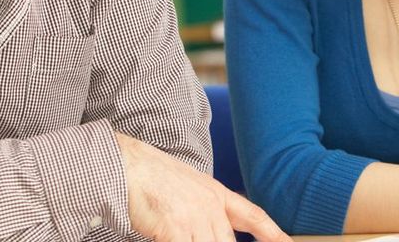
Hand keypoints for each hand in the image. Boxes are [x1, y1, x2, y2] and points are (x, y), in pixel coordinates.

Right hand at [115, 133, 290, 241]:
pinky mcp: (175, 228)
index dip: (272, 232)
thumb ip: (202, 208)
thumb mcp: (186, 187)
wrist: (126, 164)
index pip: (252, 215)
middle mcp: (210, 205)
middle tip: (197, 239)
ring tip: (180, 237)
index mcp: (215, 193)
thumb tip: (205, 231)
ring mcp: (194, 217)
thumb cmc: (148, 176)